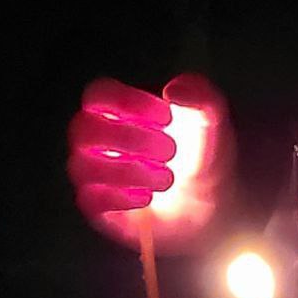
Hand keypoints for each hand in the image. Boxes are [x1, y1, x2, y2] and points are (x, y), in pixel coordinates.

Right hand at [68, 73, 234, 251]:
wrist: (212, 204)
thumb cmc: (201, 156)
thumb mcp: (211, 121)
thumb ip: (201, 96)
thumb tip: (173, 90)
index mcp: (117, 111)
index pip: (98, 94)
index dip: (128, 102)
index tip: (167, 117)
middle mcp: (98, 140)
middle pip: (84, 129)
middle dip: (131, 139)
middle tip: (171, 151)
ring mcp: (94, 174)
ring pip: (84, 166)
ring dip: (130, 171)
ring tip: (168, 178)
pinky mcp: (98, 207)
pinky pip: (90, 200)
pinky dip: (120, 197)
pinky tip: (148, 197)